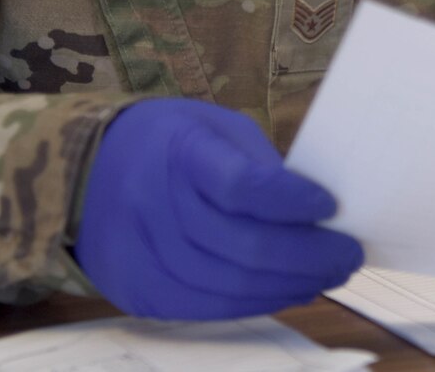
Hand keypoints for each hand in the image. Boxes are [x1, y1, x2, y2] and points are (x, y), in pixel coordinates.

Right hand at [73, 99, 363, 318]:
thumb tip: (314, 212)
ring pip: (232, 285)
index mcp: (178, 151)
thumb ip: (258, 164)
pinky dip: (258, 303)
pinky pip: (209, 307)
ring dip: (291, 285)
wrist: (85, 173)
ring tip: (328, 275)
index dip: (293, 201)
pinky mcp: (140, 290)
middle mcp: (155, 205)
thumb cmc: (167, 143)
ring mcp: (144, 254)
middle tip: (348, 254)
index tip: (330, 206)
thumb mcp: (212, 127)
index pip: (242, 186)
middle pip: (244, 246)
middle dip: (310, 256)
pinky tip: (290, 290)